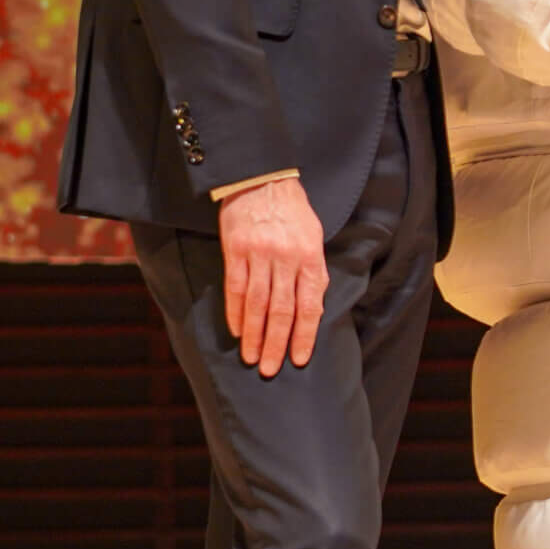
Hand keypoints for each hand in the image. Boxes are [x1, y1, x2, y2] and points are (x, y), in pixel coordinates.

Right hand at [217, 176, 326, 376]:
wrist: (261, 179)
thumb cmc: (292, 210)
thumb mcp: (314, 235)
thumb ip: (313, 270)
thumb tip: (312, 307)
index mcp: (310, 256)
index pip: (310, 304)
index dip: (304, 334)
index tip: (298, 358)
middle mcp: (286, 258)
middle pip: (283, 309)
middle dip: (277, 343)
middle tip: (271, 369)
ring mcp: (259, 255)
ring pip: (257, 304)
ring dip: (255, 334)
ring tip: (252, 357)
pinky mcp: (236, 251)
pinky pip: (235, 288)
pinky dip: (235, 313)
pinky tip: (237, 331)